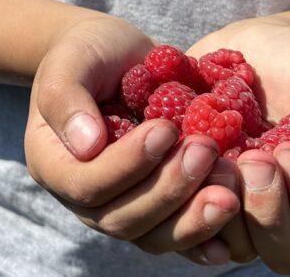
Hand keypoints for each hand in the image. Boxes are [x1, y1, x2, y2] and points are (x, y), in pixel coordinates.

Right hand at [23, 16, 240, 254]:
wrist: (115, 57)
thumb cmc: (88, 53)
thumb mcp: (71, 60)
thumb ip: (66, 97)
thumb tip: (86, 145)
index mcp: (54, 165)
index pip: (87, 184)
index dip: (128, 164)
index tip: (166, 129)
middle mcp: (84, 198)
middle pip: (123, 219)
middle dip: (168, 189)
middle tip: (206, 149)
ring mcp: (122, 207)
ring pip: (153, 236)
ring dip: (193, 216)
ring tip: (230, 187)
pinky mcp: (156, 209)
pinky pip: (179, 235)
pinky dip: (206, 233)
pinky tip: (235, 221)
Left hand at [183, 19, 289, 272]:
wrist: (253, 49)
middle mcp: (288, 220)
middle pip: (286, 255)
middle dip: (267, 212)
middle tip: (252, 159)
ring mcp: (239, 216)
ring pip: (235, 247)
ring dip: (222, 209)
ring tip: (213, 157)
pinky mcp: (196, 201)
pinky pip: (184, 229)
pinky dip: (180, 205)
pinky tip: (180, 172)